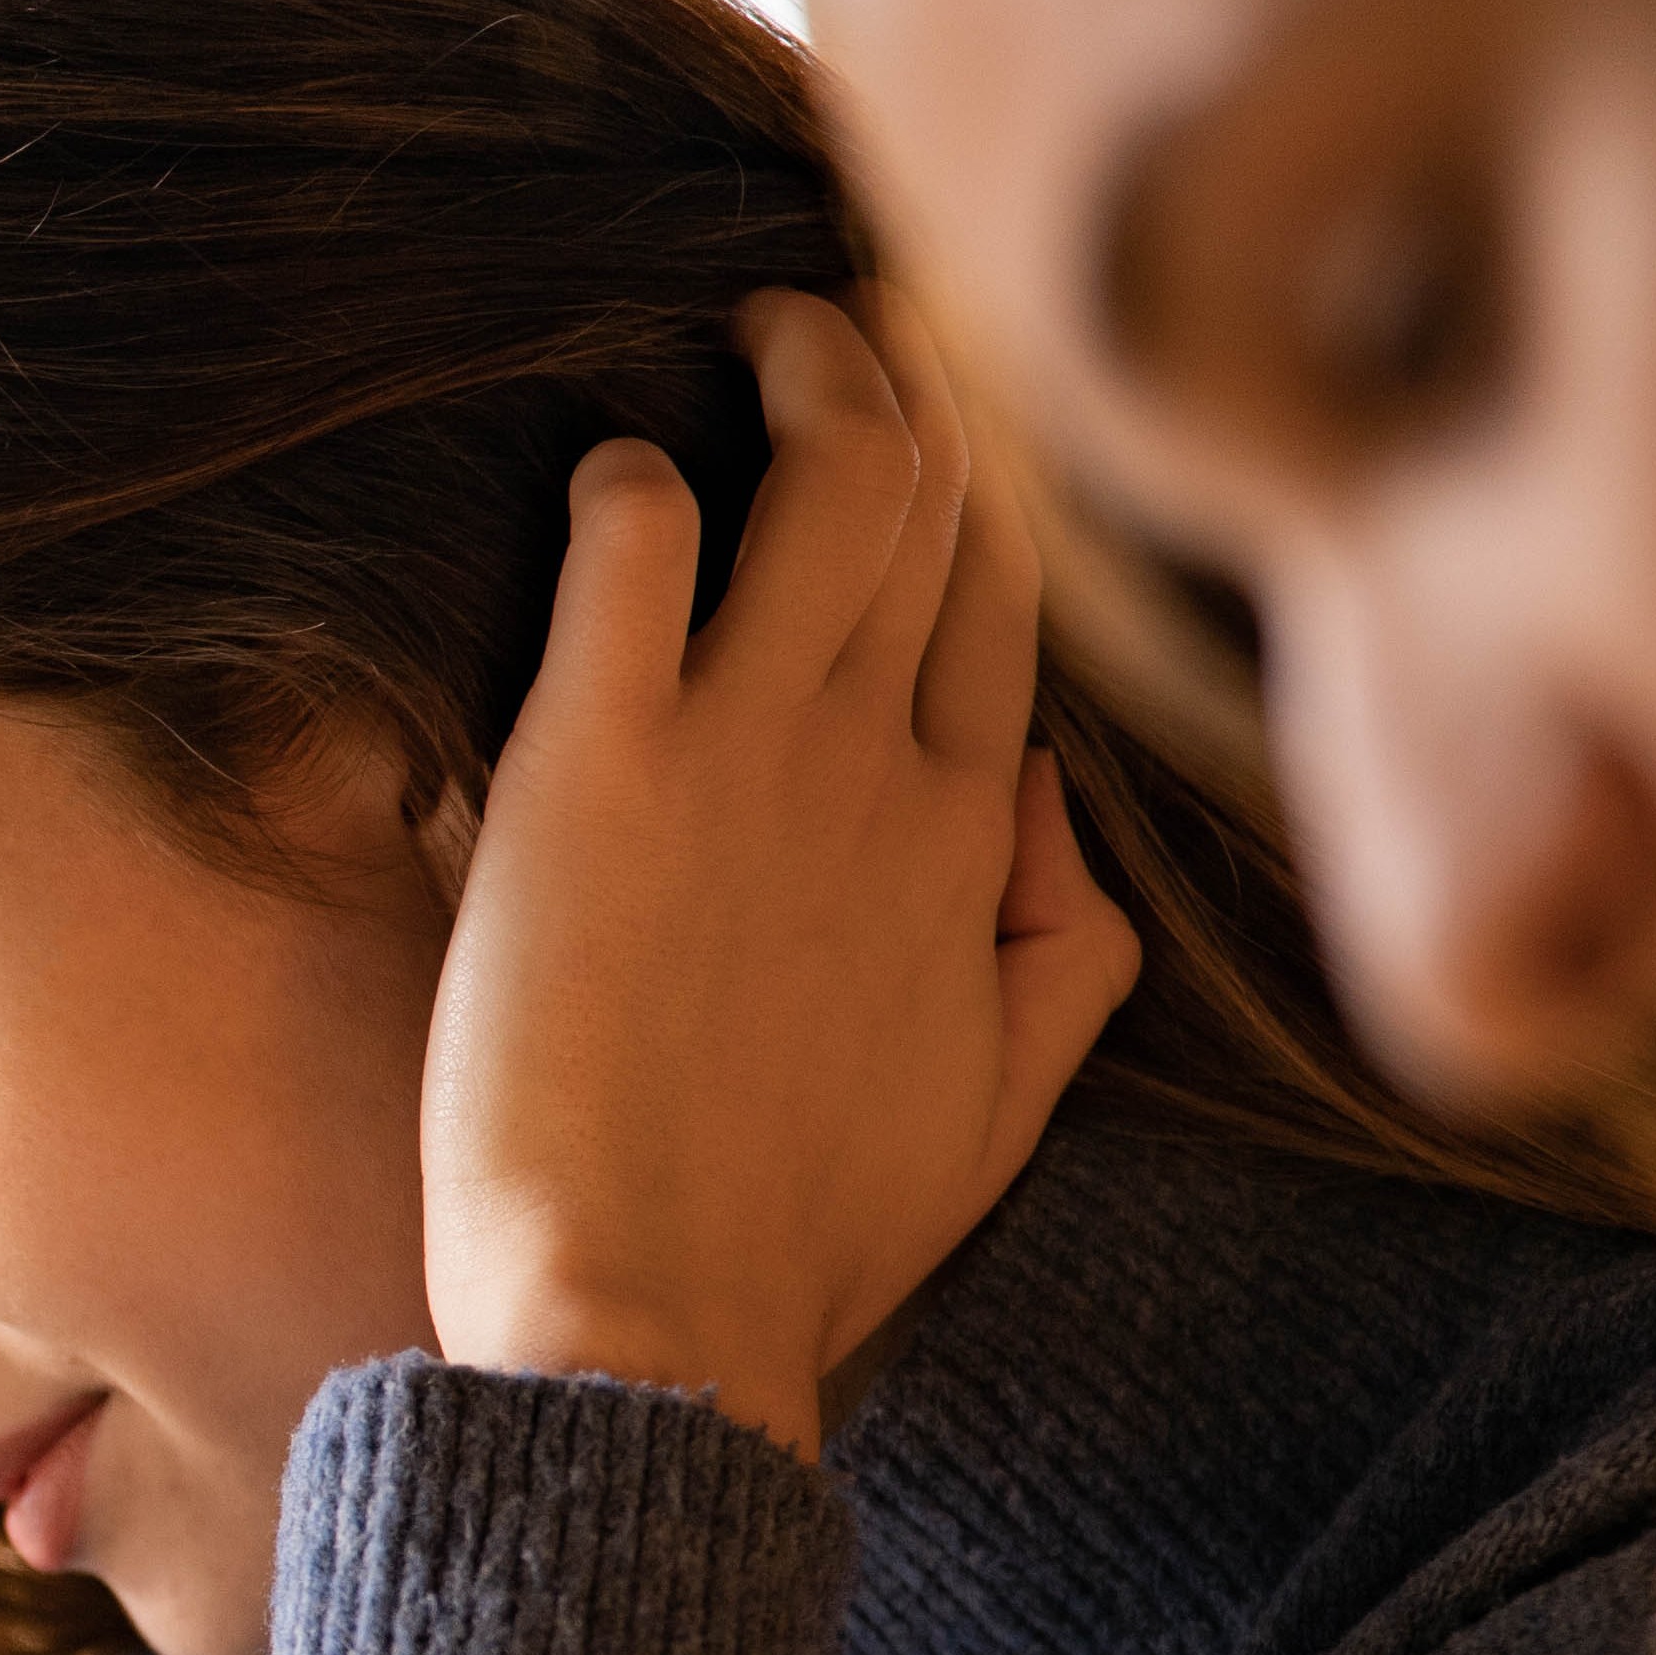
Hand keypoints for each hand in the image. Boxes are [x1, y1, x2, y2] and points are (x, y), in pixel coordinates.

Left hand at [422, 284, 1140, 1456]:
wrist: (656, 1319)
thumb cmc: (802, 1245)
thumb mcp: (995, 1106)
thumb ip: (1055, 953)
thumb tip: (1047, 814)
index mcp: (969, 846)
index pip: (1001, 616)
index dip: (975, 510)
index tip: (930, 444)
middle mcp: (879, 774)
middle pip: (932, 519)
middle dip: (897, 400)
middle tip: (828, 335)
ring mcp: (748, 758)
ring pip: (826, 494)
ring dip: (802, 387)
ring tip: (757, 336)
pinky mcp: (600, 769)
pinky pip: (636, 557)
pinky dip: (630, 488)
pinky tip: (615, 474)